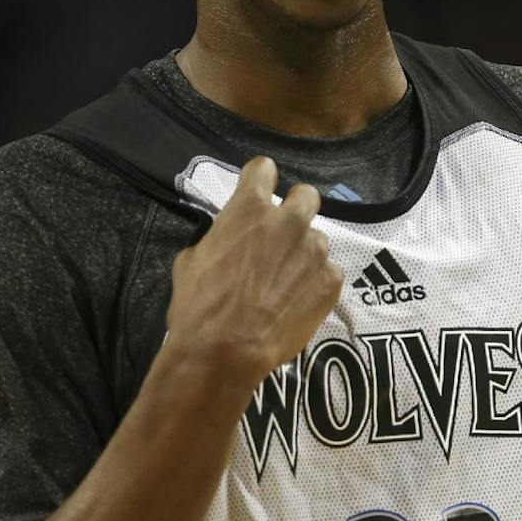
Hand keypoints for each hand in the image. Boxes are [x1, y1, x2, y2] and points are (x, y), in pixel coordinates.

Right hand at [167, 157, 342, 391]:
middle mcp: (288, 222)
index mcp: (249, 209)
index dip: (259, 179)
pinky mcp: (331, 282)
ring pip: (316, 240)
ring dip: (302, 253)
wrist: (224, 352)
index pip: (263, 168)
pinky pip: (326, 273)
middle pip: (306, 195)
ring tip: (284, 283)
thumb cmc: (198, 305)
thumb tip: (227, 241)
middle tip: (279, 235)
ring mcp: (314, 252)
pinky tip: (295, 303)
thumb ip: (218, 239)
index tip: (256, 191)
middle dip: (294, 208)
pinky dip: (313, 284)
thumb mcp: (191, 261)